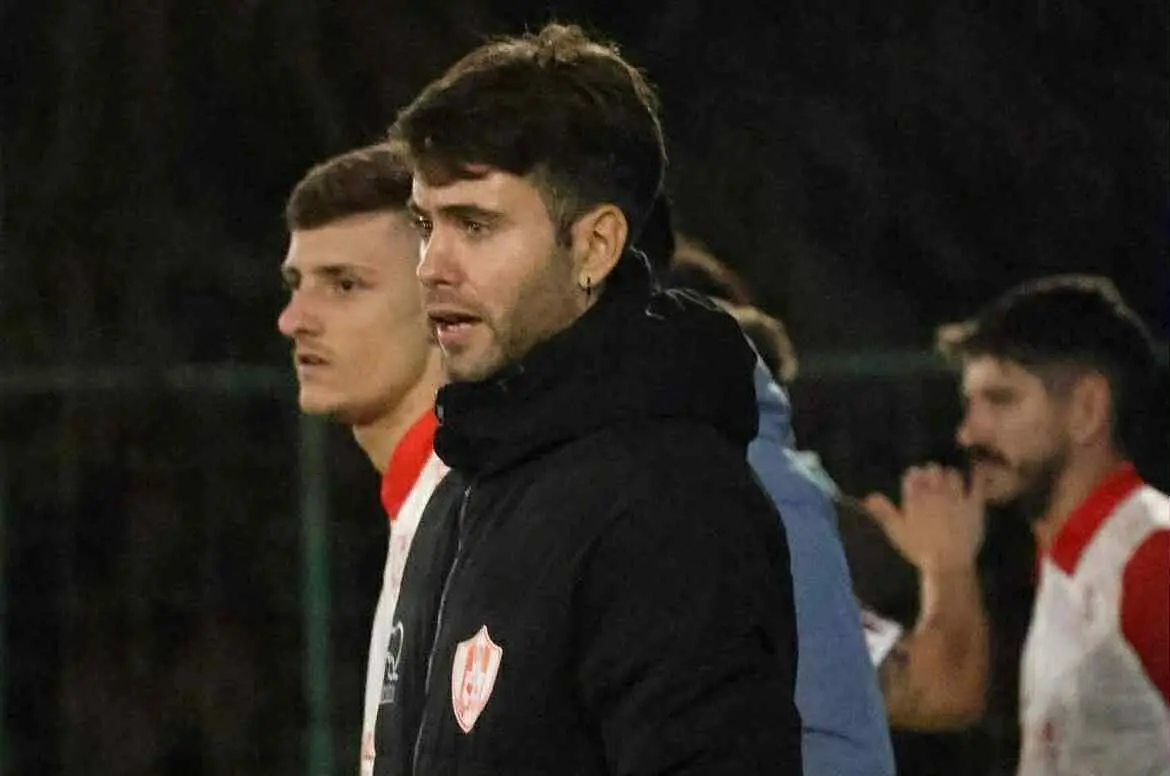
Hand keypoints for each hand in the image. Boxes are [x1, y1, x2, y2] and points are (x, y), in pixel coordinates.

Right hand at [863, 464, 984, 572]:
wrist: (948, 564)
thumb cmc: (919, 549)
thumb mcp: (897, 532)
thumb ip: (883, 512)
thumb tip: (868, 497)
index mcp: (916, 497)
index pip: (913, 474)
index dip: (914, 477)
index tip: (916, 484)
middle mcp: (935, 492)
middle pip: (933, 469)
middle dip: (932, 474)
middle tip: (933, 484)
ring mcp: (956, 497)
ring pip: (953, 474)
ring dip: (950, 477)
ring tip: (950, 485)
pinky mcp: (974, 504)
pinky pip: (977, 483)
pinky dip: (977, 475)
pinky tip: (977, 471)